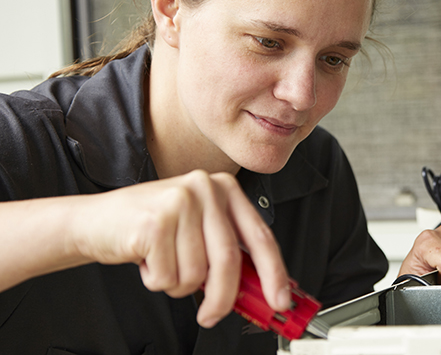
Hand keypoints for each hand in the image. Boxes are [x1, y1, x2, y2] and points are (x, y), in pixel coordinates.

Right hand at [69, 170, 291, 326]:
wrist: (95, 221)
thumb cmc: (152, 229)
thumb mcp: (198, 232)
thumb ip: (228, 254)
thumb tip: (260, 291)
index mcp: (225, 189)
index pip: (260, 237)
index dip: (274, 274)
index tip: (280, 301)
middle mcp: (206, 188)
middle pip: (229, 261)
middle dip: (223, 298)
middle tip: (212, 316)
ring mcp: (180, 201)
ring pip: (196, 274)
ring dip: (179, 284)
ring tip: (164, 263)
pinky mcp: (155, 221)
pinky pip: (168, 276)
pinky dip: (157, 280)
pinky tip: (147, 259)